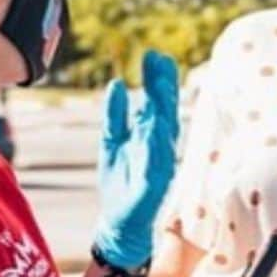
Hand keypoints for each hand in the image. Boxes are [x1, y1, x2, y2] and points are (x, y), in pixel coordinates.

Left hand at [93, 50, 179, 269]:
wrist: (118, 222)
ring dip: (163, 108)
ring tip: (158, 85)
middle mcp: (160, 147)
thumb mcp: (112, 141)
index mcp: (150, 136)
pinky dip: (156, 144)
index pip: (157, 102)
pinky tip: (153, 125)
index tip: (153, 55)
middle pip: (164, 111)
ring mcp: (160, 165)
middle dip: (163, 86)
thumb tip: (116, 82)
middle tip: (159, 60)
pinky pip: (157, 161)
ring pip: (164, 132)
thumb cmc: (120, 182)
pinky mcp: (154, 185)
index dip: (157, 79)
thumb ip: (115, 114)